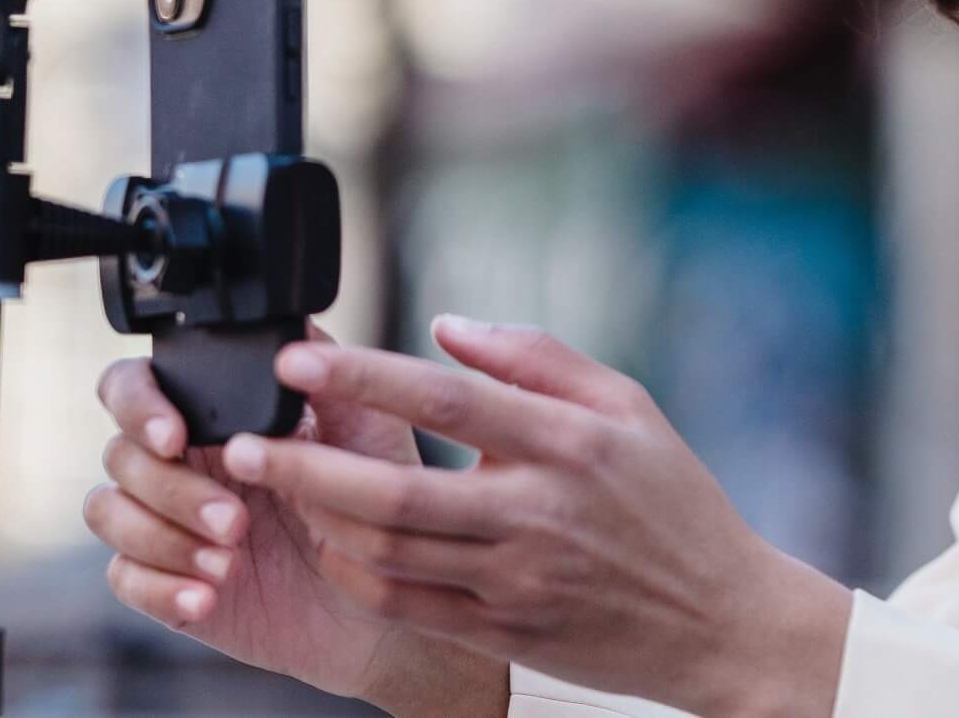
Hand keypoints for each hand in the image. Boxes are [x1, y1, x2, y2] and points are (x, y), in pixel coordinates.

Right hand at [87, 321, 508, 717]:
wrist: (388, 595)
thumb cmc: (380, 500)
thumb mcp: (366, 428)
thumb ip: (326, 374)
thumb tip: (289, 332)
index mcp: (216, 414)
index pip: (134, 385)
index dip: (139, 404)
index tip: (176, 436)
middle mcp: (184, 461)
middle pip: (121, 453)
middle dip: (172, 488)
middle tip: (238, 520)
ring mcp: (169, 521)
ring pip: (108, 511)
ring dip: (163, 536)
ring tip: (229, 561)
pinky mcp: (167, 580)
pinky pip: (122, 576)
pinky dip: (159, 585)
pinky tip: (206, 596)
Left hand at [216, 318, 852, 717]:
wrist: (719, 619)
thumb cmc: (670, 499)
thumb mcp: (626, 403)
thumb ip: (534, 356)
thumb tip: (443, 326)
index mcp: (567, 443)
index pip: (445, 400)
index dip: (362, 379)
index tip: (296, 361)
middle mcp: (537, 513)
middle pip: (395, 491)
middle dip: (302, 467)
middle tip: (239, 443)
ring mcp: (517, 581)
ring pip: (388, 554)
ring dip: (316, 520)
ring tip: (273, 485)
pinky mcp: (505, 633)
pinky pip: (408, 605)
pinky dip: (356, 574)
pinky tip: (329, 541)